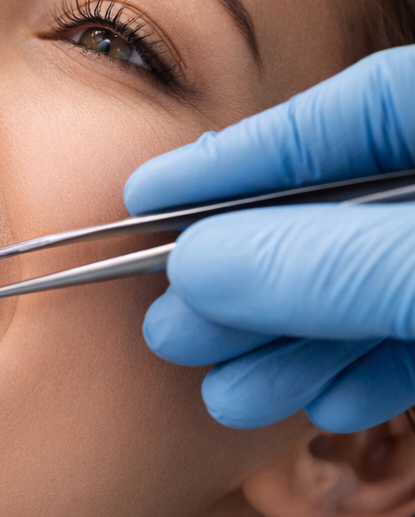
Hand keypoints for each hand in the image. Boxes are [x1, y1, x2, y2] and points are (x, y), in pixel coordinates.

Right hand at [124, 45, 414, 432]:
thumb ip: (331, 263)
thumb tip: (198, 265)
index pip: (342, 113)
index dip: (236, 159)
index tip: (147, 197)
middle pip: (339, 213)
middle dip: (249, 280)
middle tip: (174, 328)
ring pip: (370, 286)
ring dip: (292, 346)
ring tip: (231, 394)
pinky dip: (367, 373)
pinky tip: (324, 403)